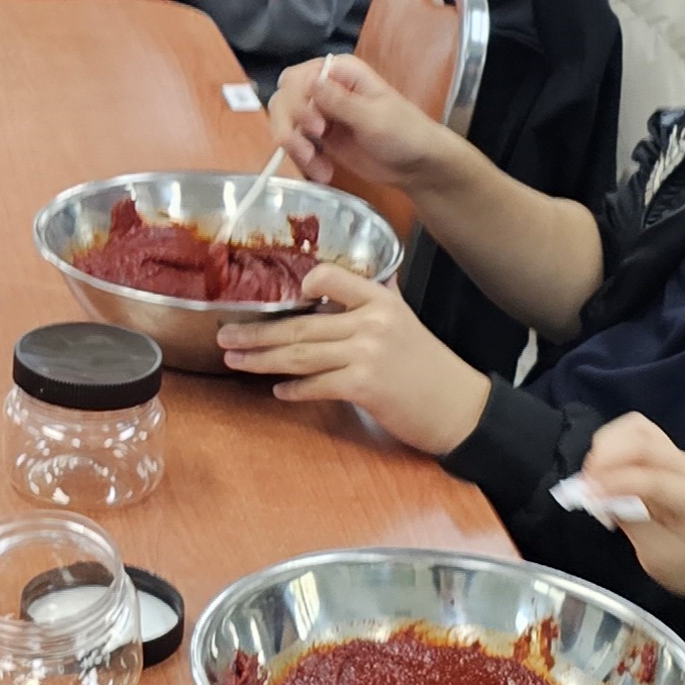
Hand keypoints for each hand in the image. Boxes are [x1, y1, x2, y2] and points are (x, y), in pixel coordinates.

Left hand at [214, 265, 491, 455]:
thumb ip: (372, 298)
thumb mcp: (403, 319)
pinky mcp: (365, 385)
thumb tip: (334, 281)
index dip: (300, 286)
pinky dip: (295, 390)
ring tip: (236, 361)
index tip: (269, 297)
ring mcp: (367, 353)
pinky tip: (278, 391)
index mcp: (379, 299)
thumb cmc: (427, 365)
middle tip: (225, 336)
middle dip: (257, 331)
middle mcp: (371, 321)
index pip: (329, 278)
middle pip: (301, 324)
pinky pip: (317, 385)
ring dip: (262, 359)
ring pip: (301, 354)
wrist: (459, 406)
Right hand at [268, 52, 449, 187]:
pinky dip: (303, 160)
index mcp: (340, 72)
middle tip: (311, 147)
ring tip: (316, 165)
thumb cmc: (404, 133)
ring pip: (284, 122)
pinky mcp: (319, 137)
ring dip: (294, 146)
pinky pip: (295, 144)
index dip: (299, 102)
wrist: (416, 166)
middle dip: (291, 125)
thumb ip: (339, 101)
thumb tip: (308, 82)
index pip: (298, 78)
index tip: (317, 128)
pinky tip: (323, 172)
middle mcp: (325, 87)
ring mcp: (320, 112)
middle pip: (284, 98)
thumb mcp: (373, 117)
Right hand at [573, 413, 684, 600]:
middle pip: (643, 439)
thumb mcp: (658, 556)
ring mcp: (680, 458)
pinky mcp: (668, 455)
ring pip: (637, 428)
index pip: (652, 477)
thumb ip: (632, 522)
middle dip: (606, 456)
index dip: (614, 482)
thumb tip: (599, 496)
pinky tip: (603, 469)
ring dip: (607, 446)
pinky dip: (612, 446)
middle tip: (585, 483)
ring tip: (592, 474)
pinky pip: (635, 436)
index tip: (587, 495)